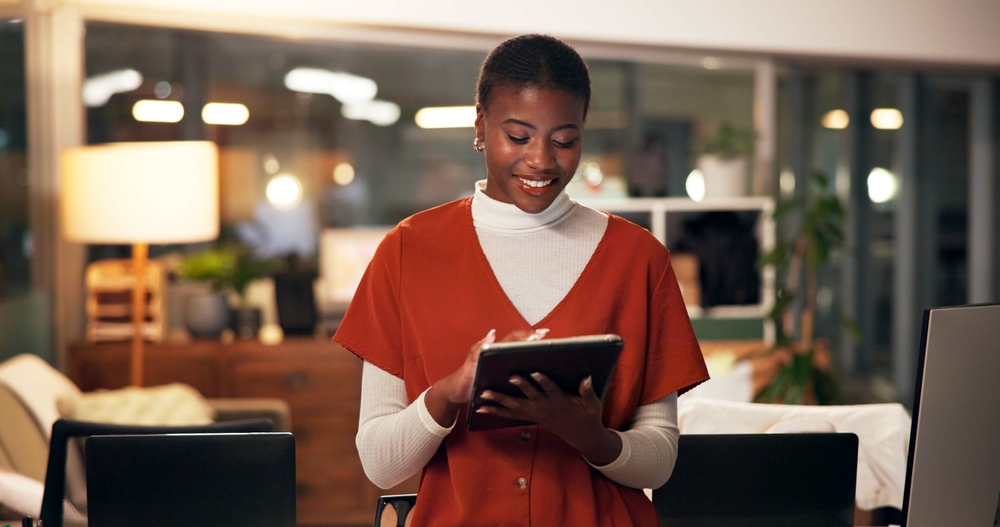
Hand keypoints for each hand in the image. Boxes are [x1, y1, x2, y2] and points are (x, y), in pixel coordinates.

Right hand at [425, 328, 547, 426]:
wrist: (455, 391)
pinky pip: (477, 352)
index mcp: (497, 354)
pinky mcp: (470, 364)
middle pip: (511, 340)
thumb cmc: (476, 381)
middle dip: (526, 336)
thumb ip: (505, 365)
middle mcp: (490, 352)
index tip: (544, 333)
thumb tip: (518, 355)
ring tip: (530, 338)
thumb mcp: (492, 374)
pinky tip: (491, 337)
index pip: (516, 341)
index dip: (529, 336)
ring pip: (499, 345)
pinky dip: (483, 344)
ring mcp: (479, 357)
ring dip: (514, 340)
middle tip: (541, 334)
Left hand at [477, 373, 622, 465]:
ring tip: (484, 394)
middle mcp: (545, 407)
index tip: (535, 372)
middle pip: (529, 397)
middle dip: (519, 388)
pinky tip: (481, 408)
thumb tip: (587, 378)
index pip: (551, 389)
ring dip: (499, 401)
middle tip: (508, 377)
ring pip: (515, 407)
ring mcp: (536, 413)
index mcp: (560, 401)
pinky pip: (510, 415)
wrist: (581, 435)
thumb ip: (588, 392)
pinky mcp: (530, 417)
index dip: (543, 381)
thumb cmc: (587, 416)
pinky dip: (496, 411)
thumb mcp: (592, 405)